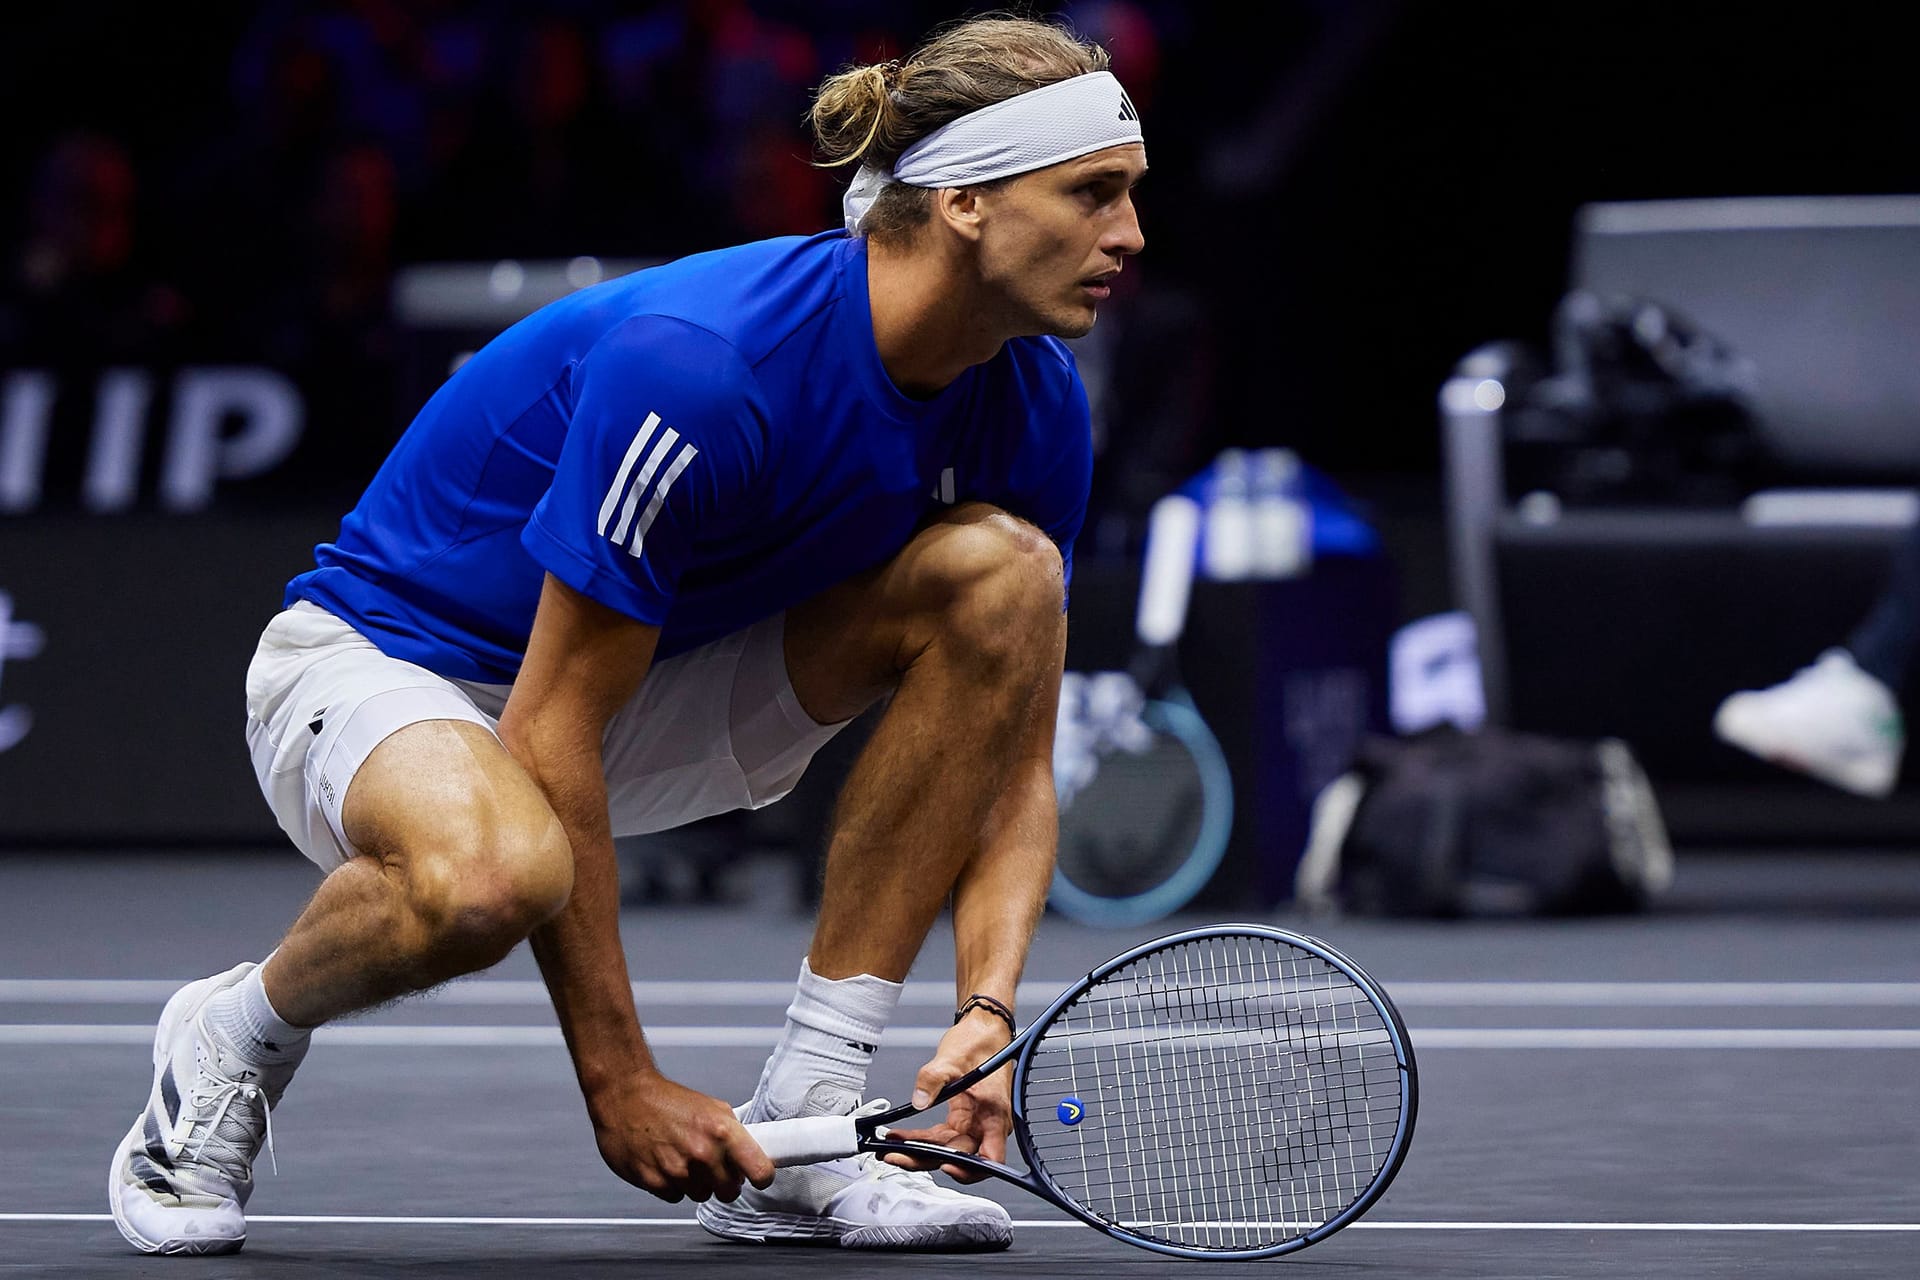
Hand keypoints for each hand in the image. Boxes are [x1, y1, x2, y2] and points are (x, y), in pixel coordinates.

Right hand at [588, 1069, 774, 1202]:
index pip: (760, 1170)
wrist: (625, 1095)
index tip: (759, 1177)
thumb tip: (752, 1155)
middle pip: (730, 1191)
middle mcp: (702, 1152)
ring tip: (682, 1158)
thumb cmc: (667, 1100)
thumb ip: (733, 1133)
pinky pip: (675, 1197)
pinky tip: (664, 1163)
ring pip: (701, 1196)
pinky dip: (671, 1185)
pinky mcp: (654, 1182)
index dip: (762, 1177)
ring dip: (696, 1183)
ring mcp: (677, 1170)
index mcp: (722, 1131)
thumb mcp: (711, 1107)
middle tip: (712, 1166)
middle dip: (724, 1182)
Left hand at [882, 1012, 1011, 1182]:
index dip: (969, 1169)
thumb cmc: (979, 1043)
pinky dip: (919, 1139)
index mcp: (994, 1114)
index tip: (946, 1166)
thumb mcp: (953, 1058)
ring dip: (917, 1152)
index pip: (990, 1158)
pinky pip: (939, 1137)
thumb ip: (933, 1080)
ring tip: (889, 1150)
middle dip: (925, 1159)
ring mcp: (973, 1124)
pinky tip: (899, 1137)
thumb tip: (919, 1101)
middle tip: (896, 1157)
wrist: (982, 1030)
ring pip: (944, 1150)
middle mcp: (986, 1125)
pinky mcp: (960, 1119)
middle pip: (958, 1157)